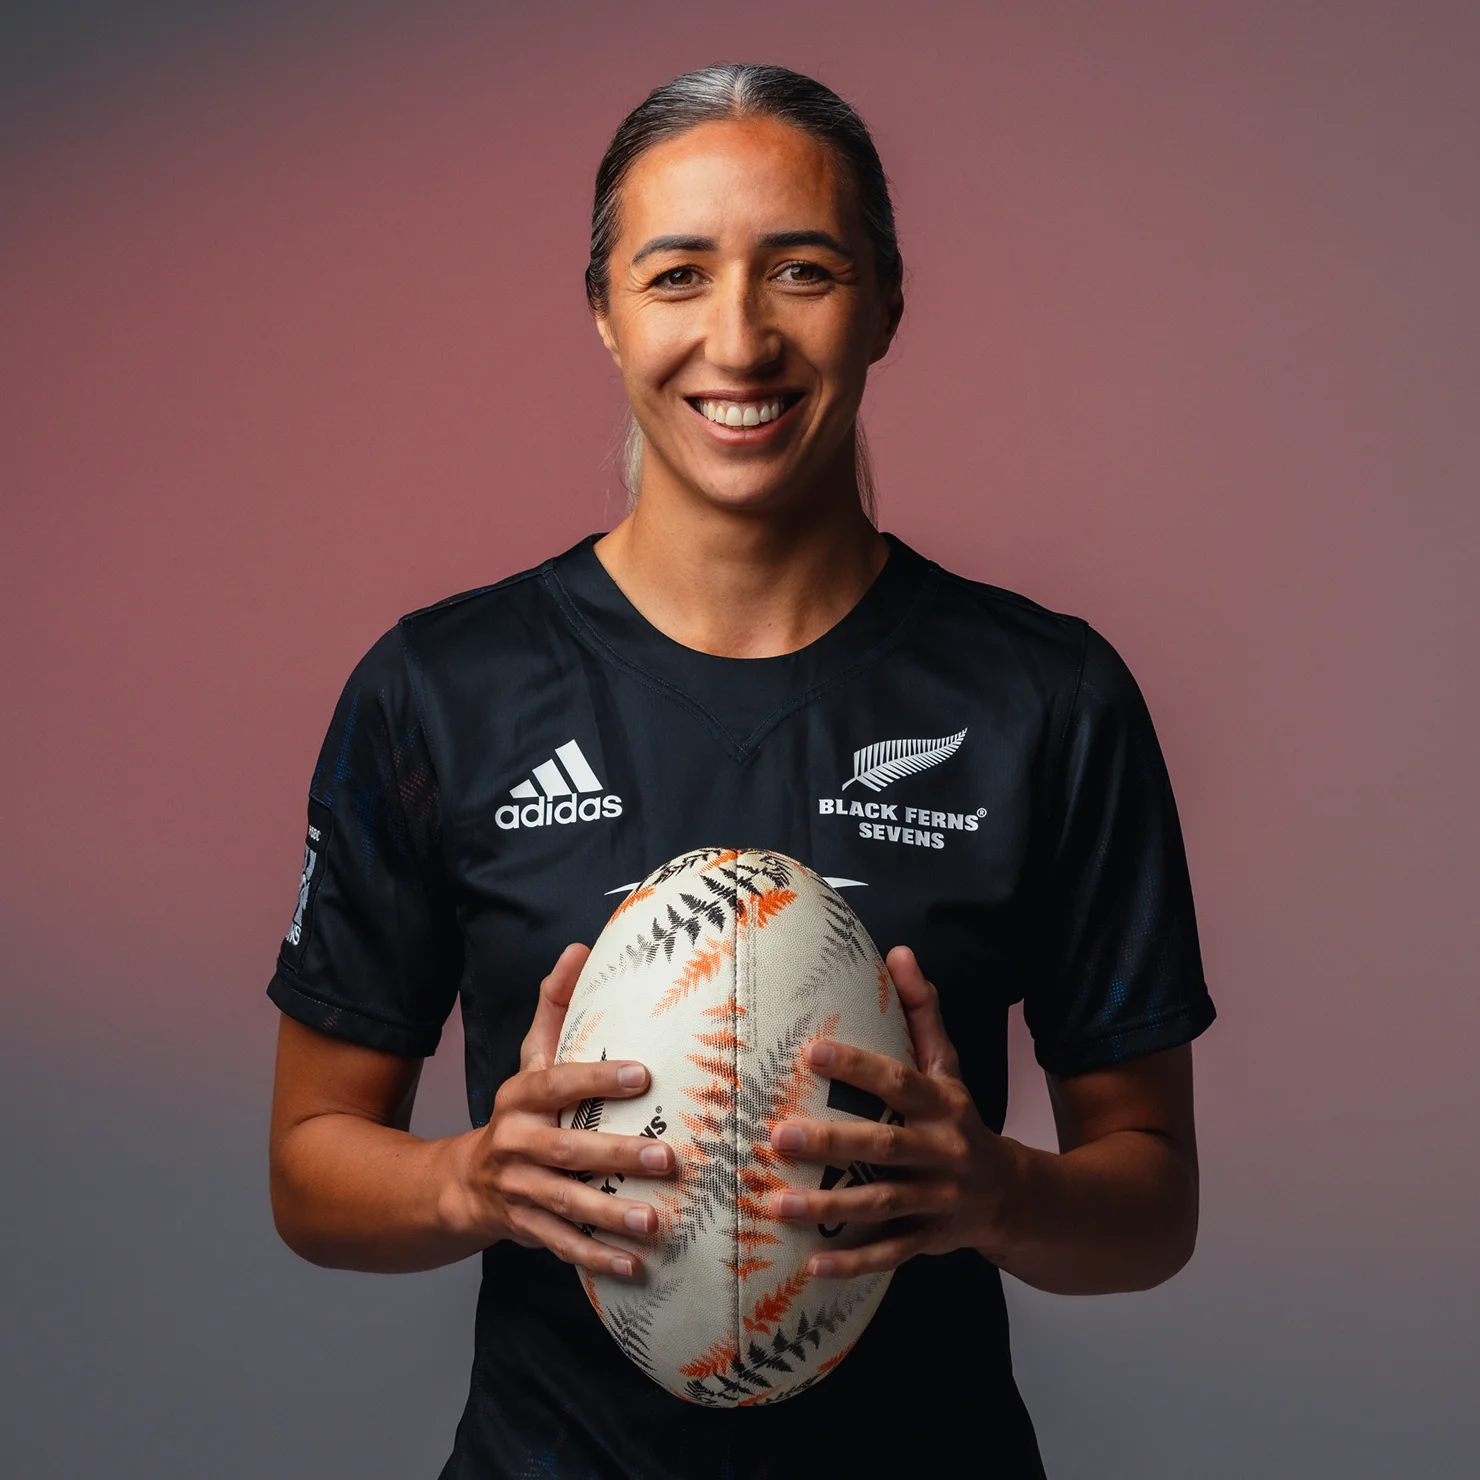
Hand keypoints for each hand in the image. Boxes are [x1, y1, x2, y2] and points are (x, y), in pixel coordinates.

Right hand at [444, 943, 675, 1277]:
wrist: (464, 1183)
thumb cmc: (521, 1111)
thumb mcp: (531, 1059)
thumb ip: (555, 1007)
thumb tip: (578, 948)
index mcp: (520, 1096)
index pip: (557, 1083)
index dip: (596, 1078)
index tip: (642, 1076)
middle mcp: (514, 1142)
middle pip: (566, 1149)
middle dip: (615, 1155)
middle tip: (667, 1157)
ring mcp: (518, 1190)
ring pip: (565, 1203)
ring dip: (610, 1215)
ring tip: (656, 1221)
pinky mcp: (526, 1228)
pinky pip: (562, 1246)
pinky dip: (596, 1259)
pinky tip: (635, 1265)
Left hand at [766, 945, 1021, 1276]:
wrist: (1014, 1196)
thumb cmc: (962, 1119)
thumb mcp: (949, 1067)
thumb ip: (923, 1012)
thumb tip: (898, 952)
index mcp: (942, 1105)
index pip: (899, 1082)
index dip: (859, 1068)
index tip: (811, 1053)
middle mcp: (942, 1153)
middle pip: (885, 1148)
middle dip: (831, 1145)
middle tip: (776, 1136)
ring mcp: (936, 1200)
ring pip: (880, 1205)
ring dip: (828, 1209)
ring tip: (774, 1205)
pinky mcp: (928, 1239)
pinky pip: (889, 1253)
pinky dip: (853, 1263)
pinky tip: (810, 1266)